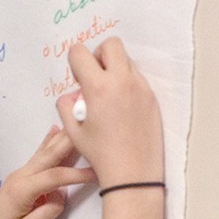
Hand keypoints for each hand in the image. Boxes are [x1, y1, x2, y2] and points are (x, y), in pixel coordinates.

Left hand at [0, 125, 94, 218]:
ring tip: (77, 121)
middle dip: (70, 141)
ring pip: (44, 152)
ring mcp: (20, 175)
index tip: (98, 173)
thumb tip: (62, 196)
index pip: (55, 177)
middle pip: (50, 155)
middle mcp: (20, 176)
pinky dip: (49, 143)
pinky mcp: (21, 178)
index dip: (77, 174)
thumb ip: (47, 212)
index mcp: (21, 189)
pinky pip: (39, 157)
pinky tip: (54, 130)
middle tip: (90, 126)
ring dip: (62, 138)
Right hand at [56, 37, 163, 187]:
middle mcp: (122, 81)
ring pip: (127, 60)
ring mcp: (141, 87)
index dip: (75, 62)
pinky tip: (123, 107)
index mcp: (98, 87)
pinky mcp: (152, 97)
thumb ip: (66, 106)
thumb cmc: (101, 155)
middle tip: (95, 77)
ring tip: (109, 95)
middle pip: (110, 44)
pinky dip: (127, 83)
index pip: (80, 52)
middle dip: (98, 55)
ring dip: (115, 68)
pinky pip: (138, 78)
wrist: (133, 173)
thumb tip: (72, 96)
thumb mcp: (73, 132)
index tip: (78, 78)